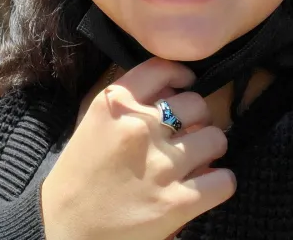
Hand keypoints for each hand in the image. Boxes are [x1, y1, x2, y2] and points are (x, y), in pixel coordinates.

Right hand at [40, 58, 234, 239]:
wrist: (67, 227)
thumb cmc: (79, 174)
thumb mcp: (91, 123)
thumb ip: (126, 102)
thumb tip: (171, 89)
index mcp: (115, 104)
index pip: (162, 69)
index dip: (182, 76)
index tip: (185, 86)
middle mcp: (139, 127)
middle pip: (196, 104)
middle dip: (197, 119)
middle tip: (187, 134)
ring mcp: (161, 164)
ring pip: (216, 139)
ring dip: (210, 150)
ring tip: (196, 161)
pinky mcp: (178, 201)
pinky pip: (225, 180)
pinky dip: (219, 182)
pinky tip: (204, 185)